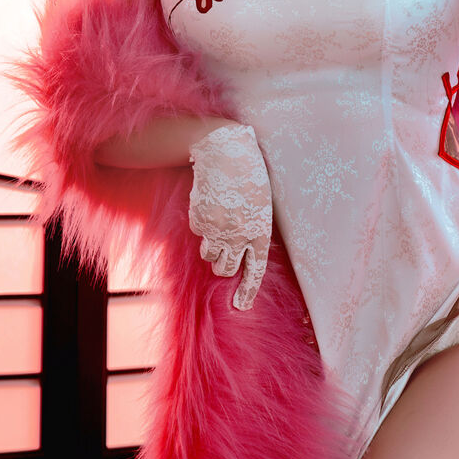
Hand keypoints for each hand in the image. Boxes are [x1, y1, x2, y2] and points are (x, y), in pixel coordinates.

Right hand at [186, 123, 272, 311]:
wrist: (226, 153)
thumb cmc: (249, 179)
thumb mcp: (260, 207)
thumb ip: (252, 234)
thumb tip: (238, 258)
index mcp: (260, 232)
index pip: (255, 271)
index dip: (247, 290)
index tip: (241, 305)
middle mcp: (239, 235)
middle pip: (226, 269)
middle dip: (223, 266)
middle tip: (224, 251)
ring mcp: (217, 229)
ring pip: (209, 256)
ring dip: (212, 247)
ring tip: (219, 223)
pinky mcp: (199, 220)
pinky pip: (198, 234)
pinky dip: (202, 225)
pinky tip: (210, 205)